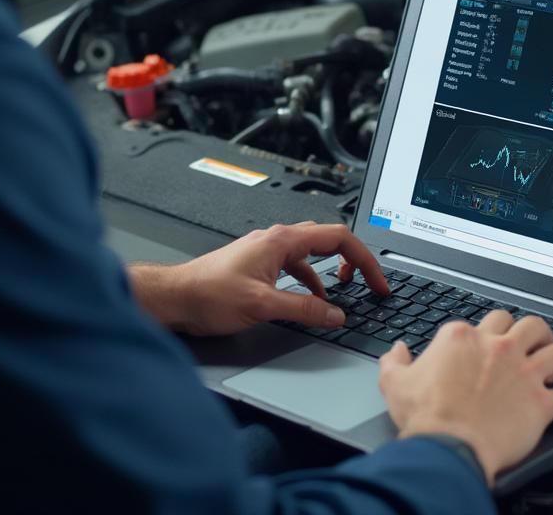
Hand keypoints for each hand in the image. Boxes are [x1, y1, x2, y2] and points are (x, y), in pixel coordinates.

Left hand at [128, 221, 388, 336]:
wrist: (176, 297)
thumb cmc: (208, 294)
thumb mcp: (263, 305)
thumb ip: (304, 309)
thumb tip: (335, 314)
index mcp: (283, 241)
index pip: (338, 238)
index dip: (364, 259)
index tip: (376, 281)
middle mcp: (277, 240)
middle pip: (328, 241)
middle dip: (353, 261)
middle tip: (370, 284)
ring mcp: (268, 251)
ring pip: (312, 254)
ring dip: (331, 272)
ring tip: (344, 293)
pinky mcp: (259, 264)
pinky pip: (296, 267)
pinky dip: (311, 281)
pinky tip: (310, 300)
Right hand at [379, 312, 552, 486]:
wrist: (447, 447)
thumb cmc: (425, 417)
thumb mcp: (395, 383)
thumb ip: (395, 361)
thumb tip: (398, 350)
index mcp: (464, 337)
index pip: (485, 320)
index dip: (488, 334)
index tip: (487, 347)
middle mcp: (498, 347)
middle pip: (526, 324)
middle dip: (532, 332)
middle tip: (532, 344)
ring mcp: (523, 373)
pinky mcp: (541, 404)